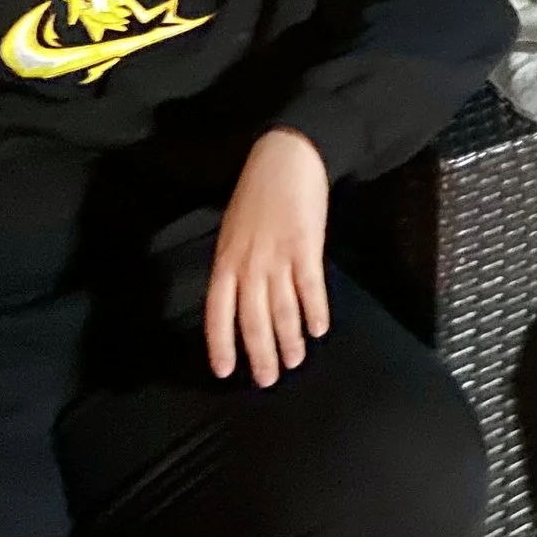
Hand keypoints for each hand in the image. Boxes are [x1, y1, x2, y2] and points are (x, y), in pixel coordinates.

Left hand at [206, 127, 330, 387]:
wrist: (287, 157)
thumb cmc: (257, 191)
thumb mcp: (234, 230)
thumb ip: (236, 264)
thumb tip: (241, 297)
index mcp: (226, 260)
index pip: (217, 312)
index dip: (221, 343)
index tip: (226, 371)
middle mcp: (248, 264)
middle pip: (252, 319)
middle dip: (261, 353)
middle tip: (269, 379)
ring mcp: (277, 256)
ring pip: (281, 309)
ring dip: (290, 339)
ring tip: (296, 360)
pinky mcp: (306, 246)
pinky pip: (310, 287)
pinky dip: (315, 310)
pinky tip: (320, 328)